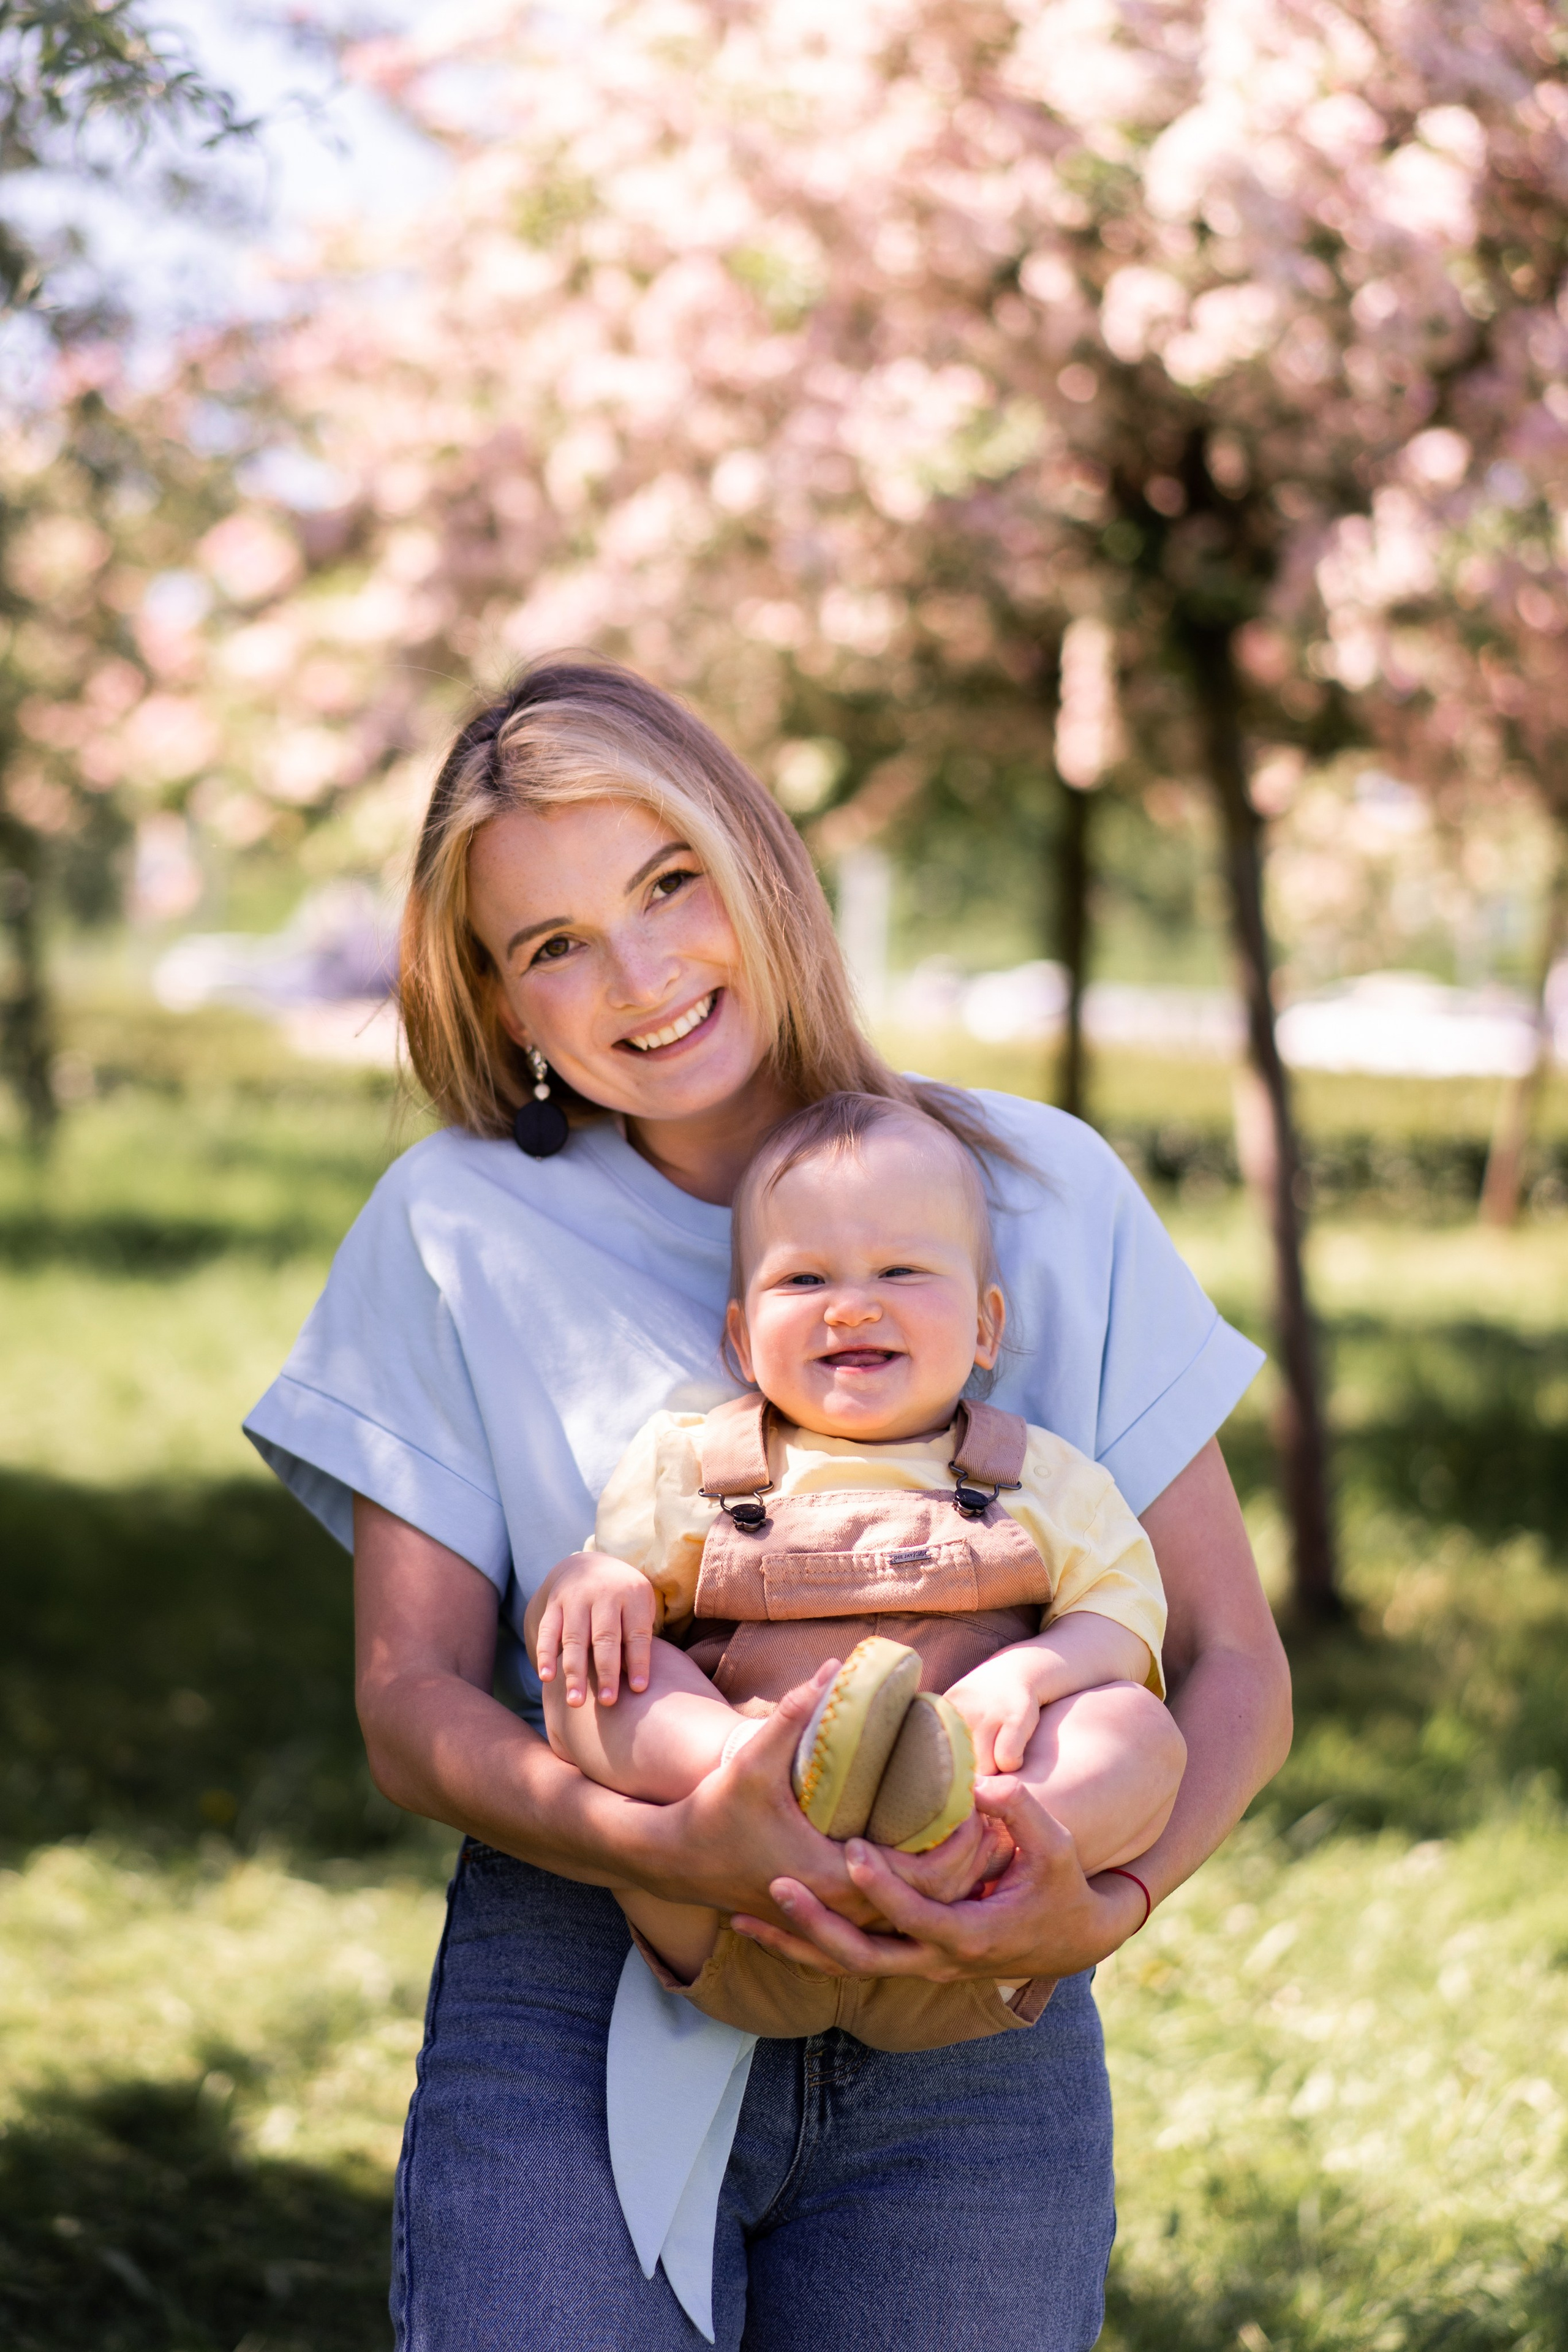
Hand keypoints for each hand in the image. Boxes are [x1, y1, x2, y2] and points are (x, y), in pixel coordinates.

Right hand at [532, 1551, 657, 1707]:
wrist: (588, 1565)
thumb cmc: (623, 1599)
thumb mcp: (641, 1605)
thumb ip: (639, 1637)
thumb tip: (637, 1683)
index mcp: (632, 1593)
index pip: (636, 1633)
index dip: (638, 1662)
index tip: (639, 1690)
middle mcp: (603, 1593)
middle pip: (605, 1637)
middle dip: (606, 1672)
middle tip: (608, 1702)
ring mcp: (575, 1597)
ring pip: (574, 1638)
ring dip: (574, 1672)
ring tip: (575, 1702)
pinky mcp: (553, 1604)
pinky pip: (548, 1632)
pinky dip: (545, 1655)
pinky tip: (546, 1678)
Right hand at [630, 1661, 997, 1929]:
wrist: (676, 1860)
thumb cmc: (714, 1810)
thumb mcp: (751, 1762)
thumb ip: (793, 1715)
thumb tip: (835, 1669)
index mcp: (831, 1878)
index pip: (918, 1882)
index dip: (957, 1851)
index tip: (979, 1812)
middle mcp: (839, 1906)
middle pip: (927, 1902)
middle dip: (966, 1866)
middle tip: (997, 1822)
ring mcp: (833, 1915)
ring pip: (911, 1912)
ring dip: (948, 1881)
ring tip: (979, 1836)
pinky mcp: (827, 1910)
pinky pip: (889, 1910)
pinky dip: (919, 1890)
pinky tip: (936, 1856)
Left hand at [729, 1775, 1145, 1981]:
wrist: (1072, 1939)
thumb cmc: (1061, 1886)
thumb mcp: (1056, 1848)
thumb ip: (1022, 1812)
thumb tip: (983, 1783)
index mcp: (969, 1936)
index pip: (912, 1916)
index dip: (880, 1886)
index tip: (849, 1850)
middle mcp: (936, 1962)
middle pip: (862, 1957)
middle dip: (815, 1926)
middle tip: (775, 1888)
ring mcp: (919, 1966)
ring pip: (845, 1968)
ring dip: (796, 1946)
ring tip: (742, 1919)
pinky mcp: (909, 1960)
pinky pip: (851, 1960)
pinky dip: (809, 1947)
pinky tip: (769, 1926)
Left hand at [945, 1648, 1051, 1774]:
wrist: (1018, 1669)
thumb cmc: (981, 1701)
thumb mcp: (952, 1711)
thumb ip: (940, 1740)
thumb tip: (933, 1784)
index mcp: (941, 1713)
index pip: (934, 1759)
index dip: (947, 1773)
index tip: (954, 1774)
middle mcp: (961, 1711)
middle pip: (962, 1770)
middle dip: (974, 1773)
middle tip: (983, 1757)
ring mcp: (987, 1713)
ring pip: (986, 1770)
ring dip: (995, 1768)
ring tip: (997, 1750)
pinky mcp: (1014, 1717)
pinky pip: (1008, 1760)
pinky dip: (1014, 1762)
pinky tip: (1014, 1747)